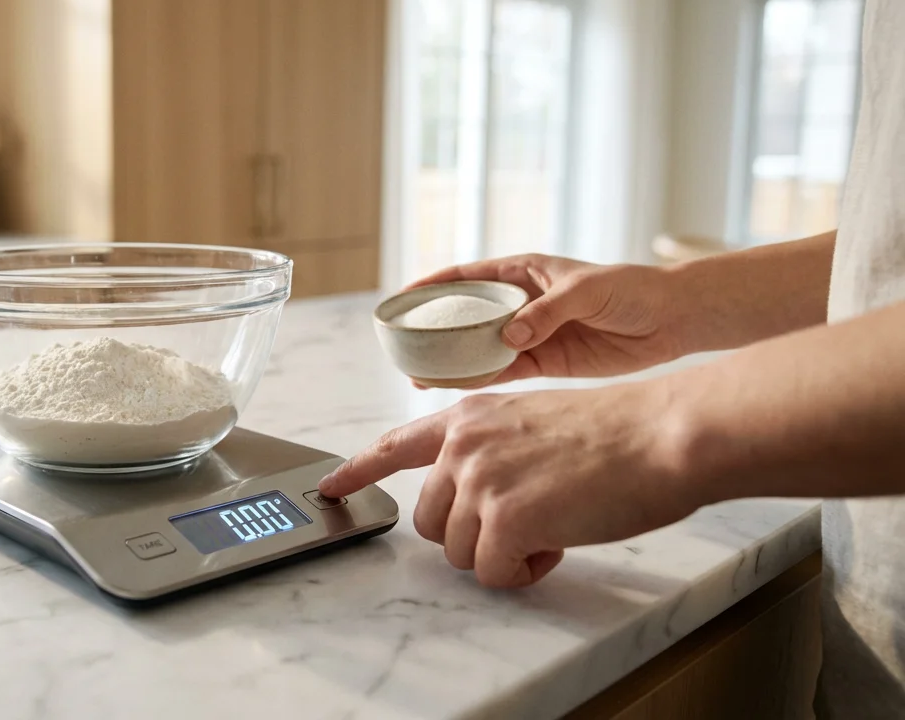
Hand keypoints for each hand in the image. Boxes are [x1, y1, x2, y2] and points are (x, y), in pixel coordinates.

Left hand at [318, 384, 697, 586]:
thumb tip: (474, 497)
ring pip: (457, 552)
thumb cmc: (617, 433)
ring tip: (552, 524)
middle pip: (429, 521)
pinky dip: (523, 573)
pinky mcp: (503, 519)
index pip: (395, 445)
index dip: (357, 470)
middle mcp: (462, 446)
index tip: (329, 487)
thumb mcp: (532, 422)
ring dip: (501, 554)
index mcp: (468, 418)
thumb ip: (490, 450)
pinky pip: (491, 574)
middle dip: (472, 534)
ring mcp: (479, 481)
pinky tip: (558, 543)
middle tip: (529, 520)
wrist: (661, 435)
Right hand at [408, 255, 682, 386]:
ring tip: (419, 376)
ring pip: (478, 348)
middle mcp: (519, 302)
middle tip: (403, 347)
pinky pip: (502, 371)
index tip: (402, 299)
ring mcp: (529, 333)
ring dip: (451, 361)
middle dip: (433, 329)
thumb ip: (545, 312)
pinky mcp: (544, 361)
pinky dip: (479, 380)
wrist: (670, 319)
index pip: (465, 276)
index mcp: (522, 271)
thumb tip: (508, 336)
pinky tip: (455, 389)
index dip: (431, 286)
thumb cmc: (631, 289)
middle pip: (464, 315)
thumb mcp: (586, 290)